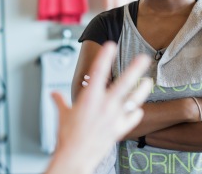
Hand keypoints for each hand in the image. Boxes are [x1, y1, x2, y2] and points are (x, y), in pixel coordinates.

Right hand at [47, 42, 151, 173]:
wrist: (76, 156)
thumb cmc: (67, 134)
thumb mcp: (62, 113)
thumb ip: (59, 101)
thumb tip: (53, 94)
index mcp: (89, 98)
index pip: (98, 72)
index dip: (104, 57)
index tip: (110, 45)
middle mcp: (104, 105)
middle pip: (123, 84)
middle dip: (134, 69)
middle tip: (143, 58)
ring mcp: (114, 117)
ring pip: (133, 100)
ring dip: (142, 91)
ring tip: (149, 81)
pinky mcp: (118, 129)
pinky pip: (131, 118)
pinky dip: (135, 113)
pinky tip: (137, 109)